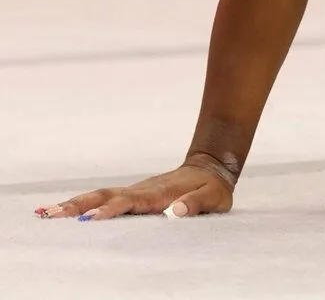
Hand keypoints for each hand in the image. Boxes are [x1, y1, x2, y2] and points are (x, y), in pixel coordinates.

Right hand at [34, 157, 234, 221]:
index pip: (131, 203)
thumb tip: (176, 211)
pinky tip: (63, 212)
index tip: (92, 220)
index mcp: (159, 193)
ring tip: (46, 214)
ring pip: (100, 196)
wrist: (210, 167)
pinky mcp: (132, 195)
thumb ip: (197, 204)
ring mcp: (135, 191)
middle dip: (80, 206)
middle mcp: (142, 190)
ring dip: (74, 205)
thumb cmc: (212, 187)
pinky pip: (104, 199)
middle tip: (52, 216)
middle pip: (106, 197)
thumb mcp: (214, 197)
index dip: (112, 211)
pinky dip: (82, 205)